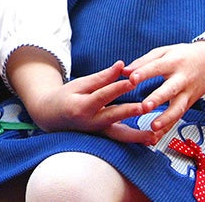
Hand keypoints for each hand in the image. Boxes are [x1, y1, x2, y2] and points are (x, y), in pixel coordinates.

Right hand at [7, 49, 151, 143]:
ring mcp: (97, 133)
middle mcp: (90, 122)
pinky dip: (135, 140)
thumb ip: (102, 77)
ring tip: (152, 135)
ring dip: (136, 135)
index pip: (102, 95)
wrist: (51, 117)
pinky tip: (150, 139)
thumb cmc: (66, 97)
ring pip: (118, 136)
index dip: (117, 87)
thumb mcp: (79, 84)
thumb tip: (121, 65)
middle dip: (130, 112)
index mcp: (81, 106)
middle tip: (145, 107)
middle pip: (112, 116)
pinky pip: (120, 139)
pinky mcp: (103, 137)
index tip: (132, 80)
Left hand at [123, 41, 204, 137]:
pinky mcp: (189, 105)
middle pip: (170, 90)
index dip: (144, 73)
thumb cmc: (181, 56)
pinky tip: (155, 138)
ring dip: (166, 119)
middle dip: (158, 98)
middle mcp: (182, 79)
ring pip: (178, 108)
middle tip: (145, 106)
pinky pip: (178, 119)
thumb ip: (143, 62)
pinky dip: (167, 129)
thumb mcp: (163, 53)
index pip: (157, 67)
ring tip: (153, 127)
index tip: (131, 79)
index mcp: (173, 62)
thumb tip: (123, 71)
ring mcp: (188, 93)